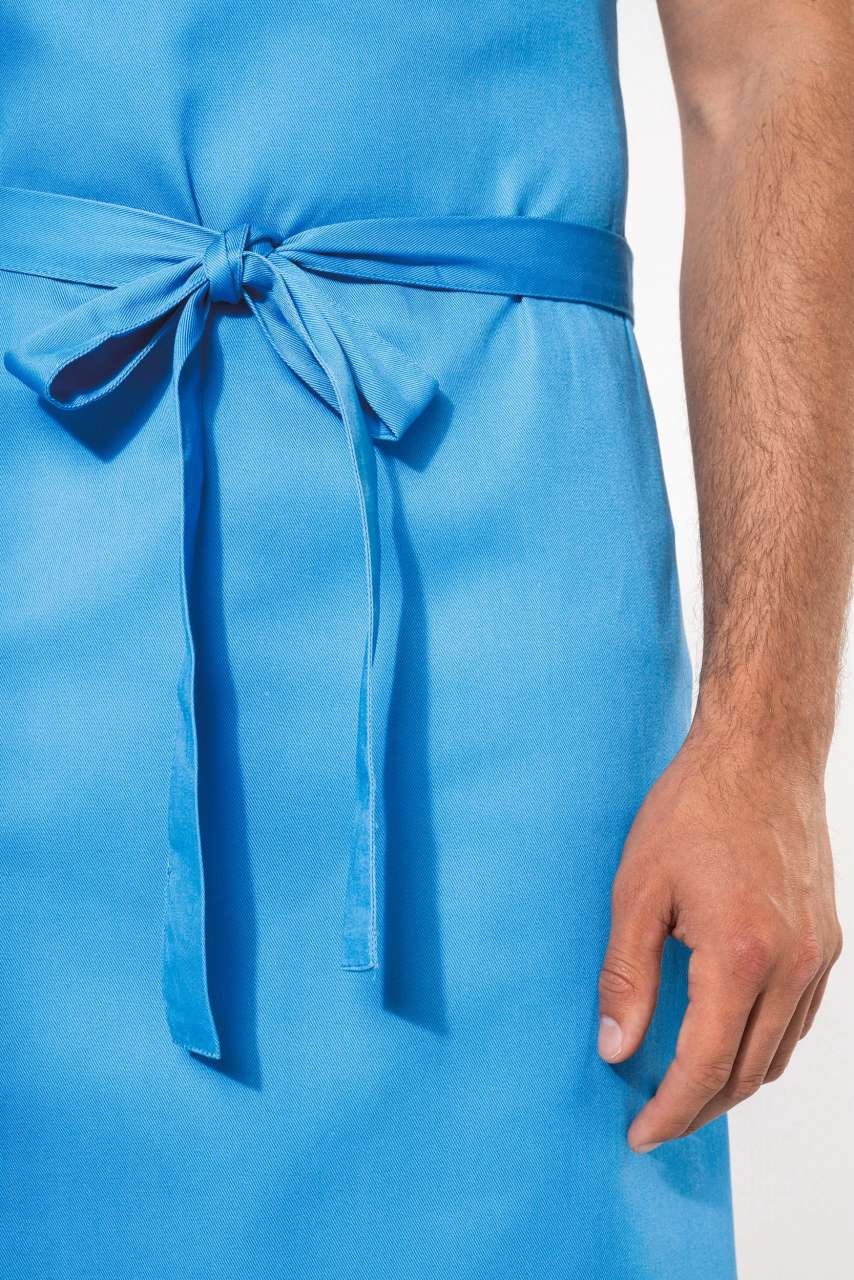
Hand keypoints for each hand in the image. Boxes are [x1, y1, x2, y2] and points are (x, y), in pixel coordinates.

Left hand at [597, 718, 842, 1151]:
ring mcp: (818, 956)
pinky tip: (727, 1039)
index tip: (639, 1134)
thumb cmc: (692, 810)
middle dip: (698, 1109)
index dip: (669, 1110)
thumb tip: (616, 1049)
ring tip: (684, 1089)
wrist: (760, 755)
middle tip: (655, 1121)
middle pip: (745, 1072)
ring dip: (731, 1083)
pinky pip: (798, 1020)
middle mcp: (792, 966)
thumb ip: (627, 975)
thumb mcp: (637, 889)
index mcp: (740, 956)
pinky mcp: (828, 941)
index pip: (704, 1066)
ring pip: (777, 1053)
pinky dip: (762, 1046)